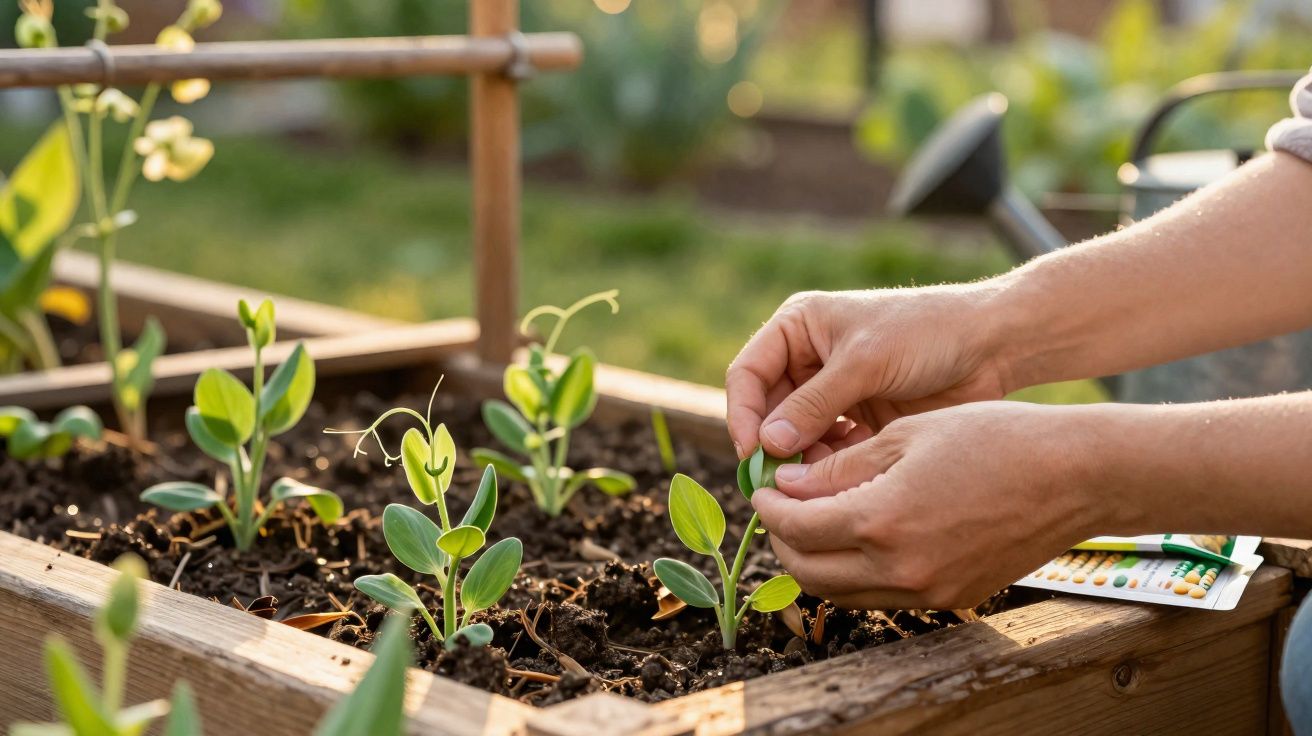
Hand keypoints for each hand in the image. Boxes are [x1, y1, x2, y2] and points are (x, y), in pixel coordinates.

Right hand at [725, 286, 1012, 461]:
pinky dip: (829, 469)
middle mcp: (808, 360)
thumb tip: (767, 445)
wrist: (992, 346)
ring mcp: (833, 393)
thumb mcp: (865, 362)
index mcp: (798, 328)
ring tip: (814, 485)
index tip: (752, 452)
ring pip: (796, 438)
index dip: (742, 413)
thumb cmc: (926, 332)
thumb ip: (814, 404)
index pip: (748, 374)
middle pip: (767, 411)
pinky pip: (828, 452)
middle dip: (772, 446)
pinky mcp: (858, 421)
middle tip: (777, 484)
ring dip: (800, 463)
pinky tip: (843, 483)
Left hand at [751, 401, 1103, 609]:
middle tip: (780, 508)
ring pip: (840, 593)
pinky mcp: (950, 600)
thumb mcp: (905, 436)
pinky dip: (855, 573)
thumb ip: (838, 467)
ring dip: (815, 561)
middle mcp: (900, 568)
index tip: (763, 489)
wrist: (1075, 475)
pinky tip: (859, 536)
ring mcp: (927, 591)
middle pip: (808, 572)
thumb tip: (787, 485)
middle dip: (782, 540)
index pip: (796, 529)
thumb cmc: (994, 438)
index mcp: (882, 520)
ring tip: (814, 521)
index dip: (770, 509)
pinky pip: (880, 596)